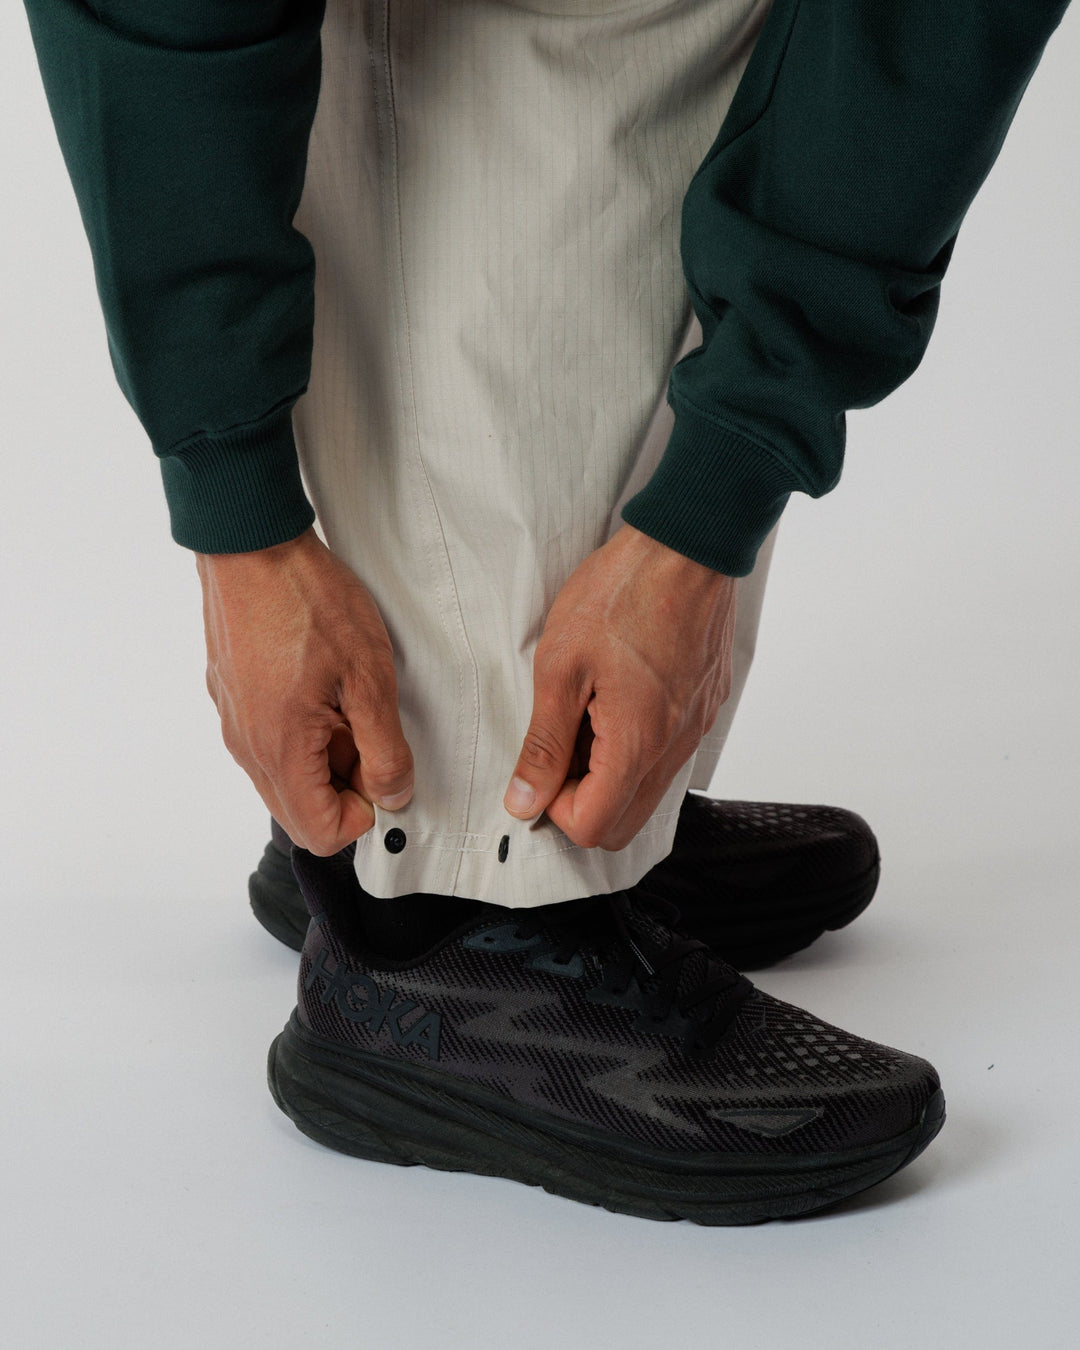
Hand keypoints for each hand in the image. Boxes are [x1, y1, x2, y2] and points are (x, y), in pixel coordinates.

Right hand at [195, 527, 413, 854]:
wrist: (251, 543)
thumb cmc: (308, 601)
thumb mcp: (370, 678)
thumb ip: (384, 749)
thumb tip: (392, 794)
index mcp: (279, 750)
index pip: (319, 833)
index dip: (362, 815)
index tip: (384, 773)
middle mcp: (246, 746)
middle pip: (299, 809)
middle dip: (343, 788)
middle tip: (371, 737)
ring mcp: (233, 720)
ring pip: (284, 774)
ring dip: (324, 757)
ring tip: (348, 701)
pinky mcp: (230, 695)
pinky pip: (268, 739)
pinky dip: (301, 730)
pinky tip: (322, 683)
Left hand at [503, 523, 735, 849]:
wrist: (687, 544)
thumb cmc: (622, 593)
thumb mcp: (560, 667)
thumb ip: (543, 743)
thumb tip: (525, 800)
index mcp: (637, 744)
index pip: (593, 827)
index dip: (555, 807)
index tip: (541, 766)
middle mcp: (675, 747)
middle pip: (624, 824)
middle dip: (582, 801)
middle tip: (558, 748)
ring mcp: (696, 728)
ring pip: (648, 791)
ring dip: (609, 774)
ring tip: (585, 714)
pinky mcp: (705, 705)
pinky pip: (669, 755)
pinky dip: (637, 748)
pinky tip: (616, 697)